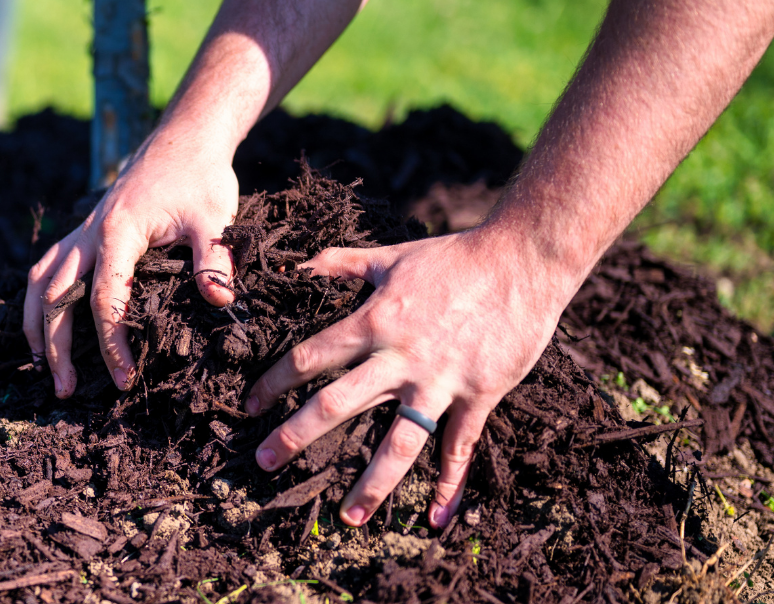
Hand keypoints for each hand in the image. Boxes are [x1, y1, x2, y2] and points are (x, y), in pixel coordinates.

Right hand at [23, 126, 240, 397]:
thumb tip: (219, 301)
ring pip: (40, 281)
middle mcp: (89, 233)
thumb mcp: (215, 217)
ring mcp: (82, 231)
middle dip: (56, 347)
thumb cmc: (201, 178)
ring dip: (36, 326)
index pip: (104, 299)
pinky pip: (47, 267)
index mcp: (118, 233)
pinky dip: (39, 299)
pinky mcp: (84, 231)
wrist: (184, 139)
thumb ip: (215, 260)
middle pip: (56, 296)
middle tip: (65, 391)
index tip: (124, 379)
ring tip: (41, 367)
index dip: (111, 343)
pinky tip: (43, 325)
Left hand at [243, 227, 583, 528]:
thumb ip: (341, 263)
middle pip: (336, 404)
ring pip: (398, 442)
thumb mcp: (391, 255)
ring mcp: (440, 382)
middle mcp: (400, 358)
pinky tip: (436, 518)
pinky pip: (459, 447)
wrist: (523, 260)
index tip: (250, 405)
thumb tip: (298, 266)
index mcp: (373, 322)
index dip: (274, 382)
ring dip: (372, 483)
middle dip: (296, 436)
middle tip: (265, 463)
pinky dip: (450, 485)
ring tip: (350, 518)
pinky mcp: (479, 395)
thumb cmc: (454, 256)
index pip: (309, 358)